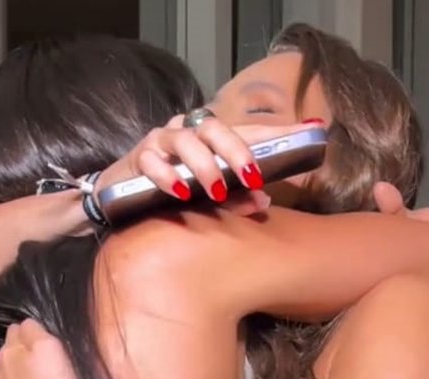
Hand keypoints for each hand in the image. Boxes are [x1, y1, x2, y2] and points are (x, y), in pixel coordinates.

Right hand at [97, 116, 292, 209]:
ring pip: (184, 141)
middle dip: (236, 152)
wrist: (117, 199)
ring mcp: (160, 142)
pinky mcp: (136, 157)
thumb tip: (264, 202)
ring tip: (215, 191)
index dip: (278, 131)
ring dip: (203, 166)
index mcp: (209, 138)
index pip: (247, 129)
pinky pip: (152, 161)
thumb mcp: (206, 196)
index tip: (310, 131)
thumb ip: (236, 196)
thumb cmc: (169, 193)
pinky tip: (179, 192)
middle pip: (214, 128)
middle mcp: (186, 132)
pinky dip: (167, 176)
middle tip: (252, 176)